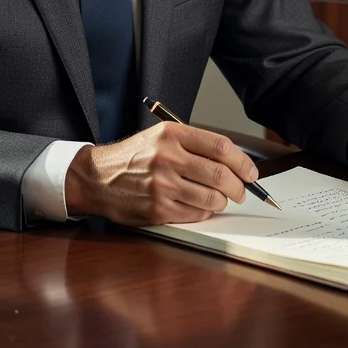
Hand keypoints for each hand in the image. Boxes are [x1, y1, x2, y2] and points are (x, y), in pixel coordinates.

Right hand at [64, 123, 259, 225]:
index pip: (220, 146)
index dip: (242, 162)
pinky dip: (205, 212)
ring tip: (220, 198)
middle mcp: (167, 157)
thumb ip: (194, 144)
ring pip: (211, 198)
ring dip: (222, 201)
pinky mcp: (157, 209)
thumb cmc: (133, 157)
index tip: (251, 172)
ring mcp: (162, 185)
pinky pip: (195, 214)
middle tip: (242, 190)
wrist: (96, 177)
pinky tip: (200, 206)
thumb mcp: (160, 136)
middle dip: (239, 186)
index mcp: (171, 134)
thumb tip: (233, 162)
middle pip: (220, 174)